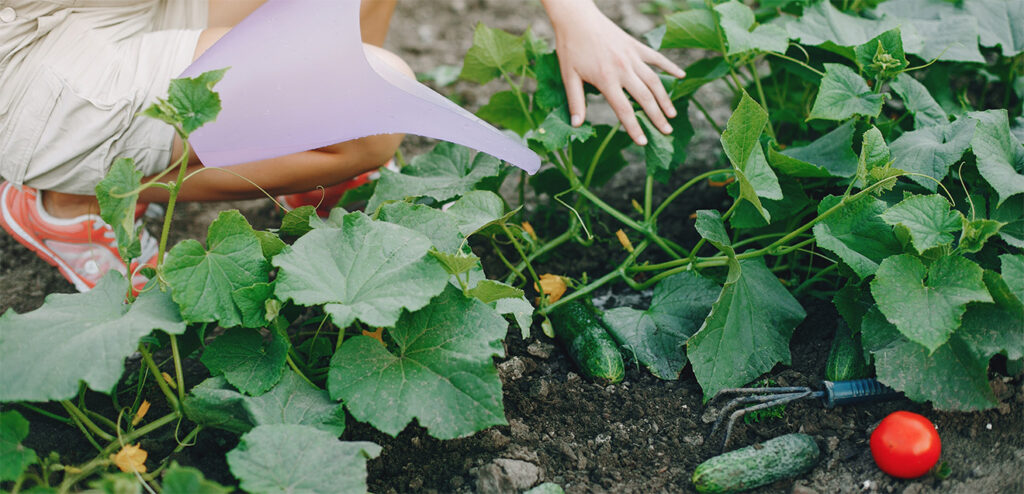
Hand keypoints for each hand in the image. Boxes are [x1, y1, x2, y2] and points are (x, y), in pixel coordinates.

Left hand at [541, 0, 685, 145]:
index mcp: (606, 79)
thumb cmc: (570, 48)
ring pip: (654, 81)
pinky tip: (681, 76)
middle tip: (667, 132)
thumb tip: (577, 124)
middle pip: (645, 98)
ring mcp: (632, 57)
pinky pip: (656, 58)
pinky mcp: (636, 46)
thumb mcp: (568, 76)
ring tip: (672, 114)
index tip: (643, 142)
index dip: (634, 128)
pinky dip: (670, 67)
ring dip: (665, 99)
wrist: (577, 18)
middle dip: (657, 117)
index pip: (624, 110)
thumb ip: (575, 101)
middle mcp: (623, 69)